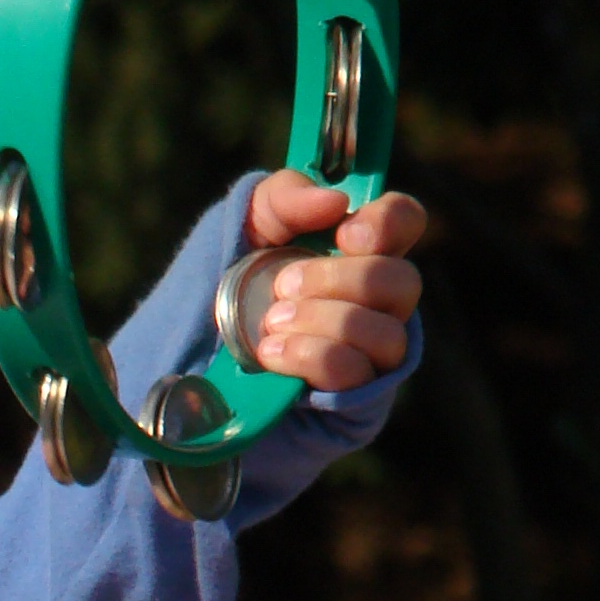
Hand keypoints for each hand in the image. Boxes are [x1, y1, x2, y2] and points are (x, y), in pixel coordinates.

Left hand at [242, 169, 426, 391]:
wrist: (193, 364)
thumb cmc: (228, 292)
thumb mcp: (244, 230)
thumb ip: (283, 198)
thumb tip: (335, 201)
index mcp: (358, 254)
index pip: (406, 223)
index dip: (389, 223)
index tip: (344, 235)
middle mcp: (377, 304)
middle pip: (403, 282)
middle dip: (338, 280)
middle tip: (283, 286)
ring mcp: (371, 357)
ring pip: (385, 333)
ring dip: (323, 321)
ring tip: (271, 323)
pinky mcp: (354, 402)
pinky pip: (354, 373)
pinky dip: (311, 356)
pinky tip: (271, 353)